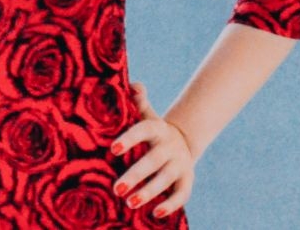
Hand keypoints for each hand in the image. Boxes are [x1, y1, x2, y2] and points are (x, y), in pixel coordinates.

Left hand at [111, 82, 195, 217]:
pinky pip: (181, 194)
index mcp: (157, 129)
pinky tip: (156, 214)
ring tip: (130, 203)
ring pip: (165, 179)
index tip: (113, 149)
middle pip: (153, 161)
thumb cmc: (152, 131)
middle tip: (117, 189)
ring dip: (148, 192)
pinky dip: (171, 205)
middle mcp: (169, 146)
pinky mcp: (187, 179)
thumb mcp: (146, 115)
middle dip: (135, 175)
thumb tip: (133, 85)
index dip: (129, 139)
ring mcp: (180, 163)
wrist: (183, 140)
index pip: (143, 130)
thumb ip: (138, 101)